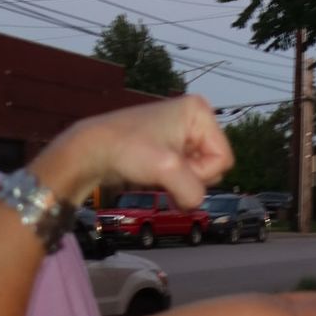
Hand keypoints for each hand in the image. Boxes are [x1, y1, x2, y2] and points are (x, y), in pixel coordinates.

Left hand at [38, 95, 232, 209]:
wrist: (93, 150)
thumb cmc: (126, 149)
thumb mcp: (167, 170)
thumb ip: (193, 191)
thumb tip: (194, 204)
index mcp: (200, 112)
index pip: (223, 159)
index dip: (200, 171)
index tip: (171, 164)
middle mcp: (196, 118)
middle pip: (215, 166)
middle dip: (190, 176)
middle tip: (162, 167)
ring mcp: (184, 133)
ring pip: (201, 174)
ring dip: (181, 181)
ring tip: (156, 171)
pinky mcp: (172, 147)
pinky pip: (188, 173)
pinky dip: (175, 182)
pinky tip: (156, 176)